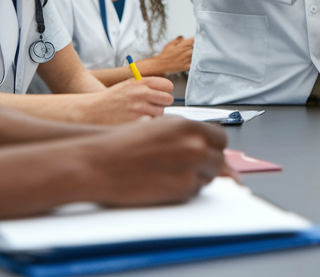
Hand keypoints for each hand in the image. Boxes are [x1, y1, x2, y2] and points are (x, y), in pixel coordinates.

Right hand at [77, 117, 227, 206]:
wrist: (98, 163)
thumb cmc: (123, 144)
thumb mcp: (159, 129)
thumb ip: (185, 135)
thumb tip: (207, 146)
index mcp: (189, 126)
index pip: (220, 138)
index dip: (211, 146)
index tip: (204, 151)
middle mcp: (194, 145)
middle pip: (218, 159)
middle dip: (206, 163)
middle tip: (185, 165)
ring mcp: (191, 168)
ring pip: (208, 177)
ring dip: (195, 177)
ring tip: (167, 172)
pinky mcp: (182, 190)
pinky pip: (194, 192)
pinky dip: (182, 190)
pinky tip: (161, 183)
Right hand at [83, 76, 173, 123]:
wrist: (94, 110)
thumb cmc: (112, 99)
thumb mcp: (128, 85)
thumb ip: (146, 86)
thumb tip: (166, 91)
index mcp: (140, 82)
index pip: (167, 85)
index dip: (165, 91)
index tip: (162, 94)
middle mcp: (142, 93)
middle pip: (168, 99)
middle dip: (163, 103)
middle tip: (154, 105)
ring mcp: (140, 108)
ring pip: (161, 113)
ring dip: (155, 115)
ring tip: (143, 114)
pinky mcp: (137, 121)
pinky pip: (152, 123)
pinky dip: (148, 123)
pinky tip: (139, 120)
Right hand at [150, 36, 192, 72]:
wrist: (161, 65)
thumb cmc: (165, 54)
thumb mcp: (170, 45)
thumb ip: (177, 40)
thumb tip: (182, 36)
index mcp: (181, 45)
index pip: (193, 40)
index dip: (196, 39)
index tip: (196, 39)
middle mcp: (185, 52)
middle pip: (196, 48)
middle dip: (195, 48)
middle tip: (192, 49)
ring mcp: (186, 59)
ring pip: (195, 56)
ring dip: (194, 55)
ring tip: (190, 55)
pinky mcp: (186, 66)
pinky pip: (194, 63)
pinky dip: (193, 62)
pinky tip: (189, 61)